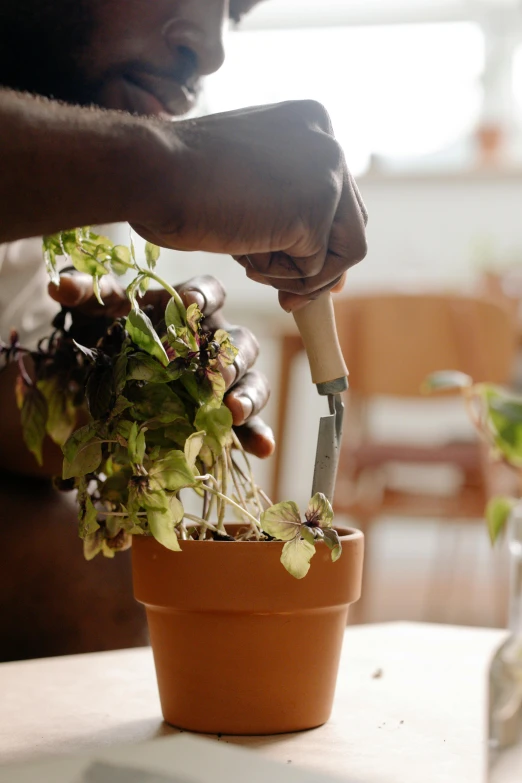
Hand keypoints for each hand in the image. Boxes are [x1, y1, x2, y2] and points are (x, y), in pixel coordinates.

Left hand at [49, 273, 274, 458]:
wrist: (103, 384)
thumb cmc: (107, 339)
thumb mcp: (94, 316)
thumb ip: (84, 295)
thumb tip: (59, 285)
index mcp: (188, 310)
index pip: (209, 292)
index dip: (203, 296)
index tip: (188, 304)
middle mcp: (214, 341)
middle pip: (239, 340)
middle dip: (230, 356)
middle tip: (216, 372)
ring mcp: (222, 380)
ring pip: (251, 379)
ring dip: (248, 394)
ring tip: (235, 411)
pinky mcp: (222, 416)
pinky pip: (247, 425)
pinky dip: (256, 436)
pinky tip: (262, 450)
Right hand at [131, 100, 367, 311]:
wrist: (152, 173)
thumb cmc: (180, 180)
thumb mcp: (250, 187)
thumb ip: (292, 212)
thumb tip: (337, 275)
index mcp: (312, 123)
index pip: (339, 197)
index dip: (322, 241)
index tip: (298, 269)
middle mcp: (329, 141)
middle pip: (351, 225)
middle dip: (317, 265)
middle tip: (287, 294)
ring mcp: (327, 172)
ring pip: (343, 252)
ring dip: (297, 273)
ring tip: (250, 263)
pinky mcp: (316, 209)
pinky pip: (313, 269)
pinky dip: (278, 276)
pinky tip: (243, 250)